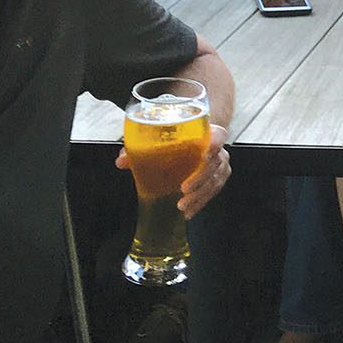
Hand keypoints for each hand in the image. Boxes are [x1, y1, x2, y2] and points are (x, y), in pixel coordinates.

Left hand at [113, 123, 230, 218]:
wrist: (193, 138)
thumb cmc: (178, 136)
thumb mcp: (159, 136)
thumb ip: (140, 147)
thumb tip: (122, 161)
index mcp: (207, 132)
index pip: (218, 135)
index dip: (214, 144)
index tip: (204, 154)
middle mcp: (217, 148)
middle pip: (215, 163)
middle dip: (200, 178)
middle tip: (183, 189)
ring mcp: (220, 164)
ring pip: (215, 180)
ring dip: (200, 195)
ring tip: (183, 205)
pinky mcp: (218, 177)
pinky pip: (213, 191)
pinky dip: (201, 203)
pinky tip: (189, 211)